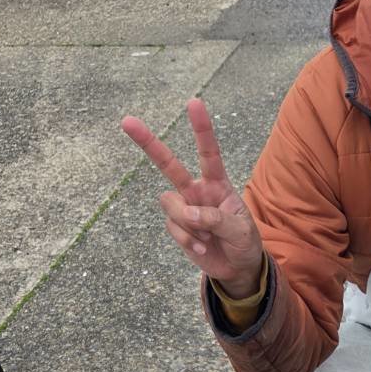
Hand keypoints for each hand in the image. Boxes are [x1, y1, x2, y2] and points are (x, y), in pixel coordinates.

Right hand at [121, 98, 265, 298]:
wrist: (237, 268)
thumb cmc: (244, 243)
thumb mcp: (240, 230)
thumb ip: (216, 219)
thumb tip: (190, 214)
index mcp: (217, 184)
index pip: (209, 152)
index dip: (201, 129)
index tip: (194, 103)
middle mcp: (197, 191)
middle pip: (168, 164)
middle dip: (148, 143)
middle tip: (126, 121)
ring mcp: (185, 208)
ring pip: (171, 205)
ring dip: (189, 224)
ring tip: (209, 237)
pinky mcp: (177, 226)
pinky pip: (174, 228)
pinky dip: (189, 241)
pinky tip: (203, 247)